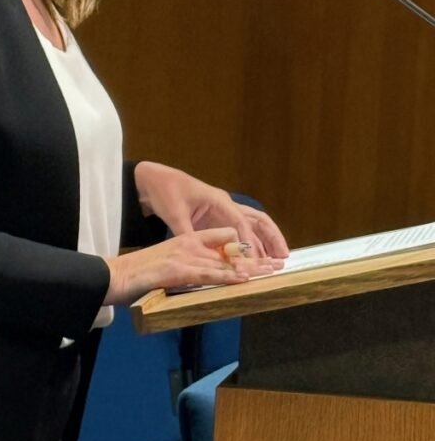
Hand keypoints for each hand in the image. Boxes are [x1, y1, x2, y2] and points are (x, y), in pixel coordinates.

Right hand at [103, 227, 276, 305]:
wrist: (111, 275)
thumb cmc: (134, 274)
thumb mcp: (163, 265)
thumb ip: (183, 269)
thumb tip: (197, 278)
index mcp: (183, 241)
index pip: (219, 238)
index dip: (242, 247)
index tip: (260, 256)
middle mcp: (186, 245)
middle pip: (227, 250)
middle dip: (253, 258)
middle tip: (276, 265)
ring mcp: (181, 256)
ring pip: (221, 262)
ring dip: (247, 269)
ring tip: (268, 273)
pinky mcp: (175, 270)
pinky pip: (206, 273)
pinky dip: (225, 277)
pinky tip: (241, 280)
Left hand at [133, 161, 289, 260]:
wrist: (157, 181)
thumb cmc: (166, 192)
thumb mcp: (174, 213)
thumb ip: (187, 233)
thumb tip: (197, 251)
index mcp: (218, 201)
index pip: (241, 222)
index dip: (249, 242)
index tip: (255, 260)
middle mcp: (226, 205)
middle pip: (258, 220)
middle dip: (272, 237)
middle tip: (284, 256)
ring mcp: (224, 211)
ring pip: (253, 225)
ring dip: (266, 241)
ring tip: (277, 259)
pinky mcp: (218, 219)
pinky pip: (241, 231)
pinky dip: (251, 243)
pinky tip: (255, 258)